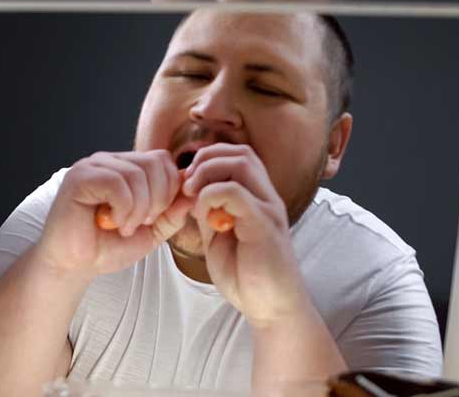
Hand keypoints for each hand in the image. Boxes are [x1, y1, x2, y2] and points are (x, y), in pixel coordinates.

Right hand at [36, 150, 195, 277]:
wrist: (74, 266)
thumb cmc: (107, 247)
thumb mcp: (151, 232)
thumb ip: (172, 214)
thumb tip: (193, 195)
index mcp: (126, 168)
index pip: (162, 160)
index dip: (170, 189)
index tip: (156, 217)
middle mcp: (110, 161)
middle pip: (155, 162)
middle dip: (158, 199)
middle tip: (142, 223)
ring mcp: (93, 166)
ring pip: (137, 173)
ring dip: (138, 208)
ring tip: (125, 227)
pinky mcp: (79, 177)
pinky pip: (116, 183)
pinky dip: (123, 208)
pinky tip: (112, 223)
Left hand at [182, 143, 311, 326]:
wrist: (271, 307)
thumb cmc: (246, 275)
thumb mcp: (218, 236)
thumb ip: (208, 212)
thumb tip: (188, 190)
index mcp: (257, 197)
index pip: (237, 154)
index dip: (207, 159)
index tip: (187, 183)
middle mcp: (267, 197)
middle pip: (240, 152)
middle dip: (206, 160)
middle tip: (187, 186)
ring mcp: (268, 209)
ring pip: (241, 163)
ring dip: (208, 173)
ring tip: (192, 196)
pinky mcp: (264, 226)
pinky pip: (237, 194)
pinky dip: (212, 197)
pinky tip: (204, 218)